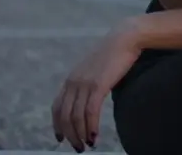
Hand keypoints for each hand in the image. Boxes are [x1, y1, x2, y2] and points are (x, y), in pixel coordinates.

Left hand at [51, 20, 142, 151]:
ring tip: (89, 145)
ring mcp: (84, 83)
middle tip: (79, 148)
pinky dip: (91, 127)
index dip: (57, 126)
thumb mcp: (95, 70)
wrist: (125, 38)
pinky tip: (95, 136)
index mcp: (71, 79)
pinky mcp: (98, 85)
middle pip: (64, 116)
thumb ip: (88, 83)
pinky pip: (90, 112)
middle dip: (70, 136)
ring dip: (81, 135)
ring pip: (76, 117)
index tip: (61, 139)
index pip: (56, 108)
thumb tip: (90, 99)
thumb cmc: (114, 54)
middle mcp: (73, 82)